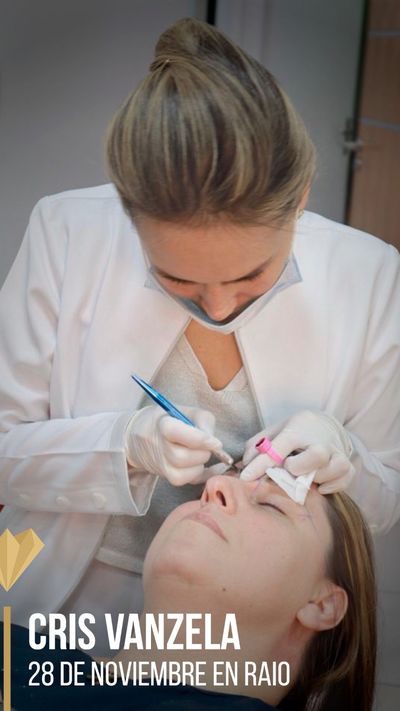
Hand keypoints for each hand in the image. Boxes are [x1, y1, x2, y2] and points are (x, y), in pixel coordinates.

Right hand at [124, 405, 222, 485]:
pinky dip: (203, 474)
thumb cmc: (170, 420)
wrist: (143, 436)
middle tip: (209, 444)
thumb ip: (202, 419)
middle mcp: (158, 446)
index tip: (214, 441)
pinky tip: (209, 467)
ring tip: (201, 452)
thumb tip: (214, 441)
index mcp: (161, 424)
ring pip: (184, 473)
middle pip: (181, 457)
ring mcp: (161, 465)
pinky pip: (188, 481)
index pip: (173, 432)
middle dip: (202, 452)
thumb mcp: (186, 410)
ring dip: (201, 463)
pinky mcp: (168, 477)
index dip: (198, 438)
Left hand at [240, 410, 354, 493]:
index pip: (280, 446)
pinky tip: (319, 486)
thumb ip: (256, 447)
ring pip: (336, 467)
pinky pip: (346, 478)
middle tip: (289, 470)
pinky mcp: (348, 464)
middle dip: (299, 467)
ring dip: (318, 478)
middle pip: (317, 454)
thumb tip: (245, 466)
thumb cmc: (294, 432)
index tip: (247, 477)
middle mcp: (321, 439)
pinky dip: (333, 486)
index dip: (262, 464)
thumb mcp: (272, 432)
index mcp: (298, 428)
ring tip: (305, 478)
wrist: (325, 424)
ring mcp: (337, 451)